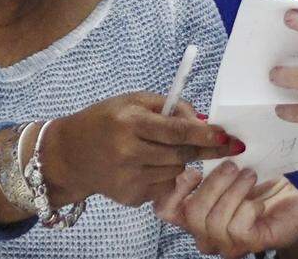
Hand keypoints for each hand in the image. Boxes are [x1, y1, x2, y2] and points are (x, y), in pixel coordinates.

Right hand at [42, 92, 241, 206]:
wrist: (70, 155)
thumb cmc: (106, 121)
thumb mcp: (132, 101)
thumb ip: (168, 107)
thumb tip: (203, 120)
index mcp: (129, 122)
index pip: (175, 131)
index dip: (204, 134)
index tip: (225, 135)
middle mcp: (128, 152)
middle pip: (181, 154)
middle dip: (206, 149)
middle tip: (227, 144)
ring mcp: (128, 178)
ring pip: (176, 172)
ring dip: (181, 160)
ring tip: (162, 149)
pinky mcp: (129, 197)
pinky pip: (164, 187)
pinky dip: (165, 176)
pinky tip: (147, 165)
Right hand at [154, 162, 297, 258]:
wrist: (292, 207)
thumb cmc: (260, 186)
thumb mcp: (232, 168)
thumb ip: (213, 159)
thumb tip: (205, 130)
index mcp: (195, 213)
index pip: (167, 210)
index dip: (173, 190)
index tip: (193, 169)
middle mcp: (204, 234)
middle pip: (192, 213)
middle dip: (214, 183)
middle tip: (233, 165)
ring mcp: (225, 244)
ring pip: (214, 220)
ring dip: (235, 191)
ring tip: (250, 176)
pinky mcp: (248, 244)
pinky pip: (237, 228)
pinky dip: (248, 206)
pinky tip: (259, 200)